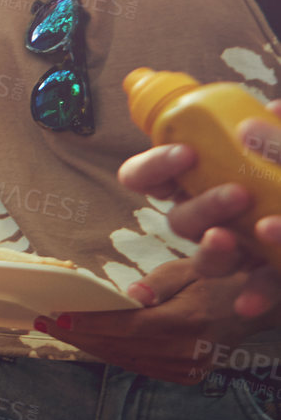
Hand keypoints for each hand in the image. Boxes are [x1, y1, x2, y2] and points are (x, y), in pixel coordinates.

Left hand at [43, 259, 261, 383]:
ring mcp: (189, 368)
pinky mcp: (188, 376)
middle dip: (79, 335)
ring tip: (59, 331)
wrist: (252, 307)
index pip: (128, 327)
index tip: (58, 317)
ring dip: (91, 346)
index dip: (91, 324)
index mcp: (188, 320)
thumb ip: (156, 284)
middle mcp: (188, 350)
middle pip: (121, 347)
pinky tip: (92, 342)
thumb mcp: (187, 269)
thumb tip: (127, 296)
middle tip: (44, 322)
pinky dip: (114, 354)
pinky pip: (140, 367)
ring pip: (126, 360)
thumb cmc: (215, 279)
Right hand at [119, 108, 280, 319]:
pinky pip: (254, 287)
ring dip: (214, 252)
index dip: (155, 167)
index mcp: (208, 174)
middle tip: (236, 194)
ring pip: (208, 259)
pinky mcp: (267, 273)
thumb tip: (267, 115)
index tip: (185, 155)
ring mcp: (241, 246)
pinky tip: (249, 304)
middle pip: (180, 220)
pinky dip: (251, 294)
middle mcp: (215, 212)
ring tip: (234, 240)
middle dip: (201, 208)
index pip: (153, 175)